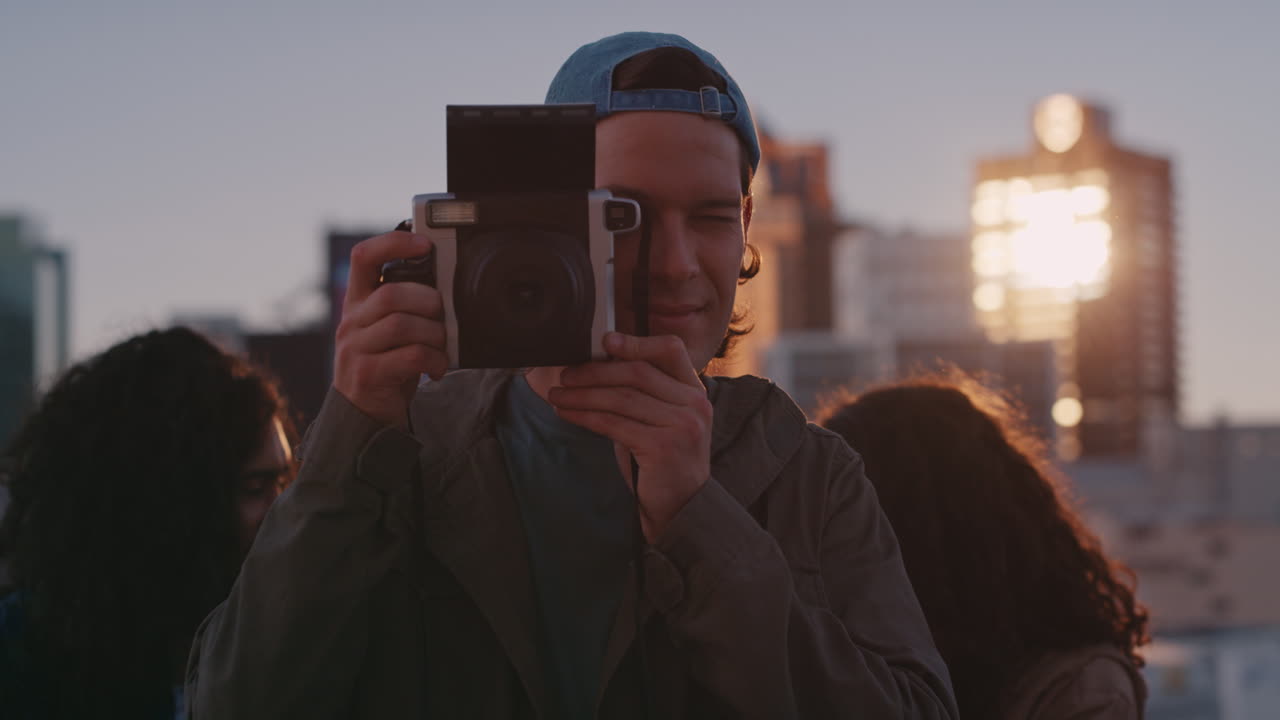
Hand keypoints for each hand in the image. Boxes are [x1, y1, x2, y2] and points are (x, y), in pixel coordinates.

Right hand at [333, 231, 446, 428]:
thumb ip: (406, 306)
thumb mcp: (390, 331)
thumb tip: (446, 284)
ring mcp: (355, 349)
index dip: (393, 243)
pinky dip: (433, 360)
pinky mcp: (368, 375)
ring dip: (434, 334)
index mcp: (358, 303)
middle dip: (428, 302)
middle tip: (443, 318)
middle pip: (391, 294)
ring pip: (401, 324)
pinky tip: (437, 368)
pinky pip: (410, 356)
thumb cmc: (388, 366)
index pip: (363, 257)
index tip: (424, 244)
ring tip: (442, 347)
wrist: (365, 414)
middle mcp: (352, 322)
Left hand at [548, 332, 712, 541]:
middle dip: (595, 372)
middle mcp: (694, 404)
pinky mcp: (663, 447)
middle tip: (565, 376)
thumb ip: (642, 393)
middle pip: (637, 372)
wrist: (680, 507)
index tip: (605, 341)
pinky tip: (567, 413)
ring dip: (583, 394)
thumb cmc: (661, 462)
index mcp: (694, 391)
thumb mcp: (659, 420)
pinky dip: (584, 415)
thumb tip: (596, 365)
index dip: (636, 342)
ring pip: (622, 398)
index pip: (670, 350)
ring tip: (557, 395)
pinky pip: (614, 423)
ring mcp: (682, 425)